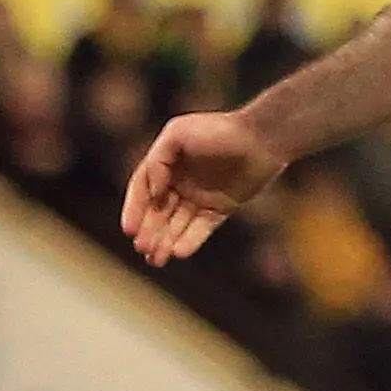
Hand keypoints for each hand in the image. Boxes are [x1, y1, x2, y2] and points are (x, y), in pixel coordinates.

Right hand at [120, 111, 285, 265]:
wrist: (261, 138)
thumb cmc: (218, 131)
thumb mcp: (178, 134)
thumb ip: (157, 161)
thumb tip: (153, 193)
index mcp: (167, 163)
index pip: (143, 189)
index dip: (134, 209)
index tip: (129, 231)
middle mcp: (181, 181)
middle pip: (158, 211)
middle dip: (150, 231)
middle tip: (142, 249)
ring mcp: (201, 196)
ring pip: (178, 223)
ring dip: (166, 241)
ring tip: (157, 260)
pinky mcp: (221, 207)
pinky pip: (202, 228)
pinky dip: (190, 240)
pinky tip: (179, 252)